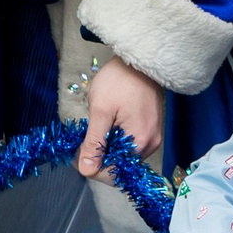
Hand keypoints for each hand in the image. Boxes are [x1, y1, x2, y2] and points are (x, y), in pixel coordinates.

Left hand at [77, 59, 162, 175]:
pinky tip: (108, 127)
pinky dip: (116, 142)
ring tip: (97, 130)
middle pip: (120, 167)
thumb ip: (93, 143)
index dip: (92, 166)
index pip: (114, 173)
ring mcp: (152, 138)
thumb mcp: (100, 110)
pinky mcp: (150, 131)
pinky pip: (130, 147)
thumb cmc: (120, 80)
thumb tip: (86, 170)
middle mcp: (150, 145)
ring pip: (124, 158)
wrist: (140, 60)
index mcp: (140, 142)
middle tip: (84, 140)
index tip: (79, 151)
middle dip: (99, 158)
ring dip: (107, 149)